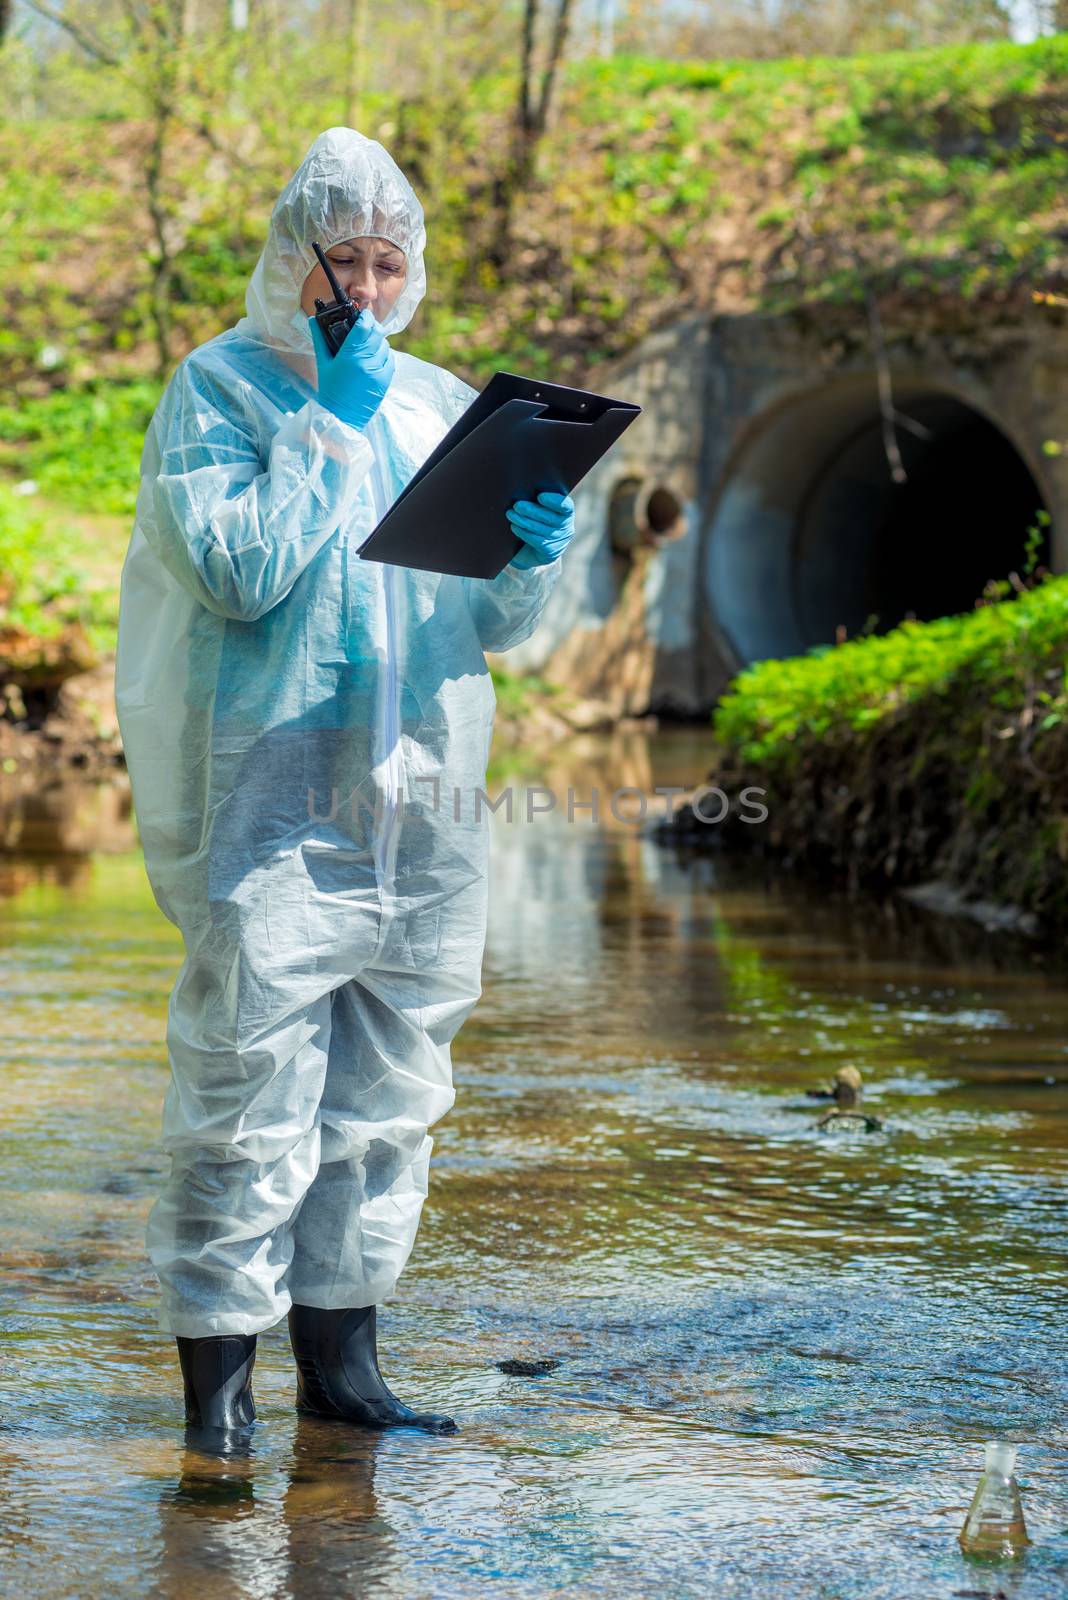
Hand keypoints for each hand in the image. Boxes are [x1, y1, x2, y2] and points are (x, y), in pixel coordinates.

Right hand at [309, 310, 394, 431]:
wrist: (342, 417)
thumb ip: (319, 339)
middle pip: (377, 332)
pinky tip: (374, 358)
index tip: (362, 314)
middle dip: (372, 326)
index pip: (364, 326)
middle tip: (365, 327)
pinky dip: (384, 355)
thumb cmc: (330, 390)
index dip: (365, 316)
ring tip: (368, 345)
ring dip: (378, 341)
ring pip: (385, 345)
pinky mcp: (385, 381)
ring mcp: (378, 372)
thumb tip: (311, 319)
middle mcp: (366, 362)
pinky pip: (390, 359)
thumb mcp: (323, 363)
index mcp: (349, 355)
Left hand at [506, 491, 574, 569]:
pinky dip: (523, 532)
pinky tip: (514, 526)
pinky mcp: (550, 551)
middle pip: (549, 517)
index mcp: (567, 512)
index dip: (554, 501)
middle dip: (531, 510)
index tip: (540, 496)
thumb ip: (539, 501)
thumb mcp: (542, 509)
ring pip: (540, 529)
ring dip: (523, 521)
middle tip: (517, 505)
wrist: (536, 549)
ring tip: (510, 514)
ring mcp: (559, 540)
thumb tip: (524, 491)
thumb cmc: (538, 521)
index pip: (565, 506)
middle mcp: (566, 527)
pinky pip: (535, 540)